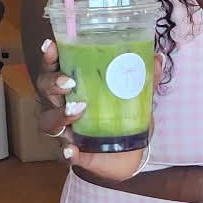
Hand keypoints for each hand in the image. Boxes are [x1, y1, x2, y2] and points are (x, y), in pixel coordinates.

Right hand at [36, 37, 156, 183]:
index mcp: (72, 87)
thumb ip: (144, 78)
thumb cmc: (121, 119)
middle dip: (53, 83)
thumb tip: (158, 58)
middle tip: (69, 82)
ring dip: (60, 115)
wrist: (125, 157)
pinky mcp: (73, 155)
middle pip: (45, 90)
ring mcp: (64, 131)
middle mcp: (60, 106)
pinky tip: (71, 150)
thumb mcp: (134, 96)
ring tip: (78, 109)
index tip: (51, 45)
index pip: (54, 67)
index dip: (49, 56)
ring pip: (48, 122)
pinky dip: (66, 152)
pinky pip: (63, 154)